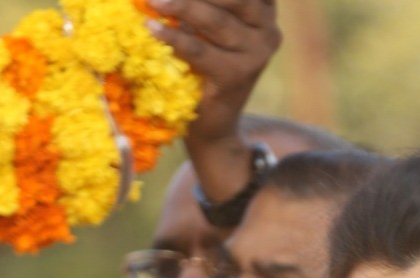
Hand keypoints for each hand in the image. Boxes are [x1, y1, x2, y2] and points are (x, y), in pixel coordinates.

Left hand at [149, 0, 280, 198]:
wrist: (211, 124)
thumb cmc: (203, 65)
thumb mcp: (209, 23)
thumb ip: (202, 2)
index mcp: (264, 6)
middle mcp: (268, 26)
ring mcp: (257, 53)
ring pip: (216, 20)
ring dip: (180, 7)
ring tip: (153, 0)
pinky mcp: (237, 77)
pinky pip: (201, 51)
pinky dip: (173, 39)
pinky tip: (151, 28)